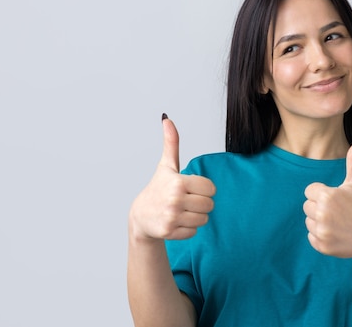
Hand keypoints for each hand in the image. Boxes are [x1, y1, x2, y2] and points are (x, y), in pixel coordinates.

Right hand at [129, 116, 215, 240]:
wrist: (140, 216)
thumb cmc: (157, 188)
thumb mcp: (166, 166)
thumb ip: (171, 143)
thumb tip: (167, 118)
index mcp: (178, 182)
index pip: (211, 188)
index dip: (204, 189)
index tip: (191, 188)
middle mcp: (175, 200)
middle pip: (209, 205)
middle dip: (201, 204)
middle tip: (187, 201)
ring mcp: (172, 217)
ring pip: (204, 219)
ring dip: (196, 216)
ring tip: (181, 211)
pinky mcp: (170, 232)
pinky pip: (194, 231)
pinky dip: (188, 228)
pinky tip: (176, 222)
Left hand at [303, 139, 351, 259]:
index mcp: (327, 196)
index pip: (310, 191)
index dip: (323, 193)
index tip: (338, 199)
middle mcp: (322, 214)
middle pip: (307, 206)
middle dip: (320, 207)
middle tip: (340, 212)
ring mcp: (322, 232)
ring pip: (308, 221)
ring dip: (320, 222)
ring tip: (339, 223)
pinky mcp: (322, 246)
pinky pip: (311, 237)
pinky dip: (321, 236)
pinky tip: (337, 234)